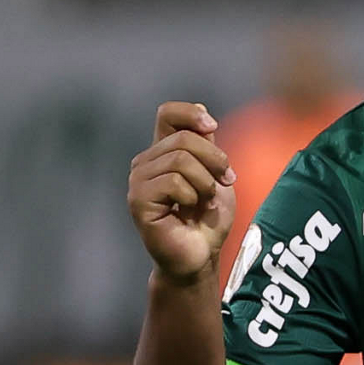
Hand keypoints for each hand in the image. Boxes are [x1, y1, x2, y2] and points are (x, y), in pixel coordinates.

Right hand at [128, 102, 236, 281]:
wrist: (201, 255)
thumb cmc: (208, 220)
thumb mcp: (215, 176)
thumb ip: (207, 147)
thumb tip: (202, 110)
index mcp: (163, 153)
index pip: (168, 114)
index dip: (190, 114)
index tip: (213, 128)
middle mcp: (145, 163)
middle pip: (184, 139)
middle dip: (215, 160)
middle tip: (225, 182)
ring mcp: (138, 182)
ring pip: (180, 160)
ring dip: (205, 182)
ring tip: (205, 201)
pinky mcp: (139, 202)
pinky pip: (173, 182)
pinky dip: (192, 196)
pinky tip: (189, 212)